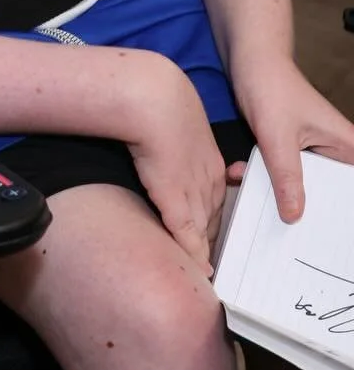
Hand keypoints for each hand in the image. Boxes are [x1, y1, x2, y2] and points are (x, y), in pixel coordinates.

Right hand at [126, 55, 229, 273]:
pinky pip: (190, 235)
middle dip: (215, 237)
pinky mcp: (176, 201)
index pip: (216, 200)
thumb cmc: (159, 102)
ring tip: (208, 269)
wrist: (154, 100)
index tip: (211, 235)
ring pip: (205, 229)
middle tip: (214, 260)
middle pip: (215, 218)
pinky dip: (196, 254)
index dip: (212, 218)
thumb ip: (173, 137)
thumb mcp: (175, 121)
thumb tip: (158, 137)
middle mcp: (208, 182)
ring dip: (207, 249)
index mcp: (210, 164)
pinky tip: (201, 269)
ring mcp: (194, 192)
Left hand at [233, 56, 353, 222]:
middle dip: (306, 208)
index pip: (350, 191)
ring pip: (302, 187)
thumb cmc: (271, 86)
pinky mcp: (290, 150)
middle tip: (286, 227)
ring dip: (278, 193)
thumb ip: (286, 177)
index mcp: (347, 148)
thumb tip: (294, 215)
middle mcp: (334, 152)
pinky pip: (282, 174)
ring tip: (259, 205)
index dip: (341, 211)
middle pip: (328, 194)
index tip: (329, 233)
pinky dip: (263, 177)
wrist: (248, 59)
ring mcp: (312, 152)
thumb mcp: (278, 136)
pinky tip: (241, 177)